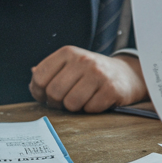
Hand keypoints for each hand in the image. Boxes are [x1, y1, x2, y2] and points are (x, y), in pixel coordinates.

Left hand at [29, 48, 147, 112]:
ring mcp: (98, 74)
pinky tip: (97, 100)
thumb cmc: (93, 73)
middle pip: (54, 92)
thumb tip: (33, 82)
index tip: (47, 97)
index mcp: (68, 52)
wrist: (127, 74)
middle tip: (66, 101)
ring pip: (71, 104)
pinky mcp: (112, 89)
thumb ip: (50, 73)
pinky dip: (92, 110)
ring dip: (75, 108)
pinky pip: (90, 110)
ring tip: (83, 100)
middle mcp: (83, 60)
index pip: (39, 77)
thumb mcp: (71, 65)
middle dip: (57, 103)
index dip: (40, 93)